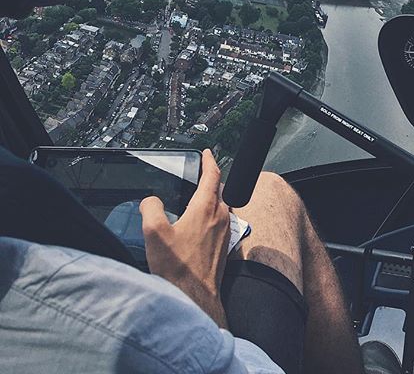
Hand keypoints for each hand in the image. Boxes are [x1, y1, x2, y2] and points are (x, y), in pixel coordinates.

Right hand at [140, 149, 229, 324]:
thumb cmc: (178, 270)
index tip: (206, 153)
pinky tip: (198, 225)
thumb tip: (150, 200)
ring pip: (222, 205)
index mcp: (206, 208)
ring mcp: (225, 232)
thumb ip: (150, 208)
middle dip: (211, 178)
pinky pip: (221, 221)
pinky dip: (212, 214)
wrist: (195, 299)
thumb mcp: (154, 233)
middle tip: (202, 172)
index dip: (209, 160)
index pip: (213, 174)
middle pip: (220, 188)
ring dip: (213, 197)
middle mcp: (220, 217)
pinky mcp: (224, 247)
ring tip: (199, 196)